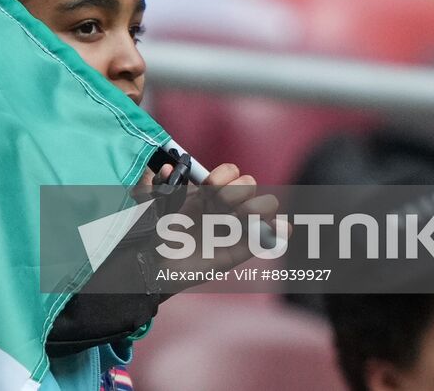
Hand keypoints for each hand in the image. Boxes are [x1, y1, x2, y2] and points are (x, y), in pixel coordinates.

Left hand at [153, 162, 281, 288]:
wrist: (151, 266)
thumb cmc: (150, 233)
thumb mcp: (149, 203)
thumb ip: (156, 183)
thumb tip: (170, 167)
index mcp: (205, 193)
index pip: (231, 172)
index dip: (224, 175)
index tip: (209, 187)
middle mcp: (223, 208)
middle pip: (250, 184)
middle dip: (236, 192)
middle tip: (218, 207)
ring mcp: (233, 229)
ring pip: (266, 205)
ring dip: (257, 208)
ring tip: (239, 220)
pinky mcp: (238, 252)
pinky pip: (267, 240)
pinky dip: (280, 232)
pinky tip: (283, 228)